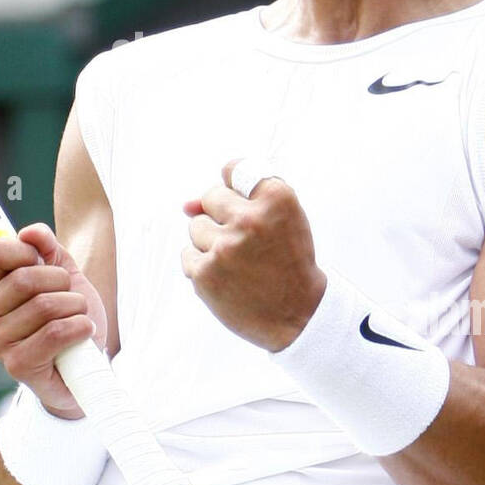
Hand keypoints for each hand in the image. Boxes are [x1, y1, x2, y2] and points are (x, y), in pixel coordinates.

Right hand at [0, 223, 107, 417]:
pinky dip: (79, 327)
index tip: (43, 260)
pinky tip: (82, 330)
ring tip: (75, 315)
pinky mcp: (18, 366)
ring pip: (45, 305)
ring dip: (74, 306)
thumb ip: (44, 245)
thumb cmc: (64, 312)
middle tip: (67, 293)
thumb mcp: (58, 270)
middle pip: (24, 278)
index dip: (26, 250)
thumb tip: (31, 233)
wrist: (82, 361)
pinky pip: (55, 332)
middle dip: (60, 281)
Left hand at [180, 160, 326, 350]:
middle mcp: (250, 219)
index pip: (235, 169)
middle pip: (210, 197)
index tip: (242, 201)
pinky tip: (228, 277)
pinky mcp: (205, 273)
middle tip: (246, 241)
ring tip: (240, 262)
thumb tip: (186, 205)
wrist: (299, 315)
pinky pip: (188, 254)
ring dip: (212, 242)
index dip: (234, 185)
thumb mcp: (283, 221)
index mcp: (277, 199)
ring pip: (196, 226)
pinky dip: (203, 265)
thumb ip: (239, 199)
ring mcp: (225, 247)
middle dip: (222, 216)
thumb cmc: (288, 263)